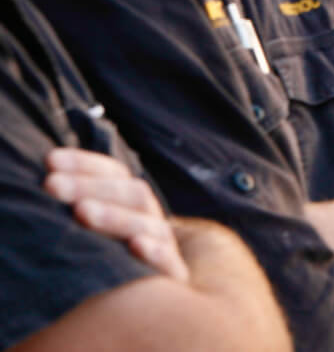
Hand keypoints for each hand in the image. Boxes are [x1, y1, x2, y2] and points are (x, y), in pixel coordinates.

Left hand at [43, 147, 188, 280]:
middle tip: (52, 185)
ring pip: (146, 223)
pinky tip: (135, 246)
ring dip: (114, 215)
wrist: (154, 288)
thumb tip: (46, 180)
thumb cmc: (112, 255)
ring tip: (81, 212)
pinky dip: (153, 251)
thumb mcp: (98, 226)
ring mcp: (162, 242)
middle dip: (90, 186)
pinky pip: (166, 259)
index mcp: (132, 199)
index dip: (84, 163)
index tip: (50, 160)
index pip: (114, 172)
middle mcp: (149, 215)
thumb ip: (81, 204)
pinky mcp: (172, 273)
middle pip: (130, 192)